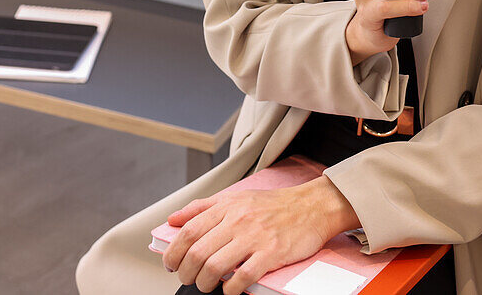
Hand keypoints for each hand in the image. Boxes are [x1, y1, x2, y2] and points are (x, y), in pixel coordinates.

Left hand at [162, 176, 357, 294]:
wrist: (311, 206)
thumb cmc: (272, 205)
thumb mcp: (235, 197)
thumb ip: (202, 207)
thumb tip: (172, 219)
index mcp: (227, 206)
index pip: (188, 231)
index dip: (173, 252)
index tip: (171, 264)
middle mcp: (238, 220)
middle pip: (197, 253)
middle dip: (186, 273)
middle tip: (189, 279)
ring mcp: (254, 237)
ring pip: (214, 267)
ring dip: (204, 284)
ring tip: (207, 286)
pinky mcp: (271, 253)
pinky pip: (242, 278)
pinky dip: (230, 290)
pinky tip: (230, 290)